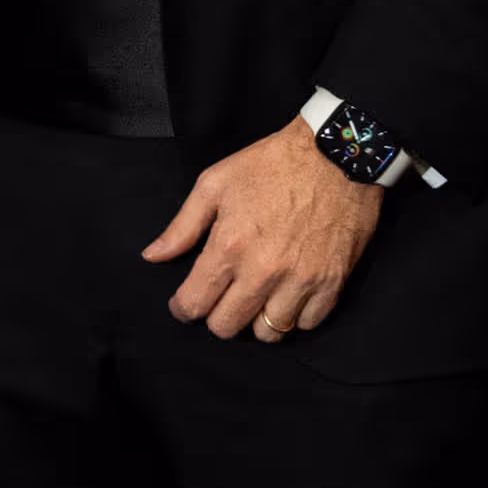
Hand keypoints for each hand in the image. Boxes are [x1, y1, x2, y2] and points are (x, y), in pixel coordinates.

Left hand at [143, 118, 381, 340]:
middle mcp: (263, 271)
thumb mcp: (215, 183)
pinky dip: (295, 316)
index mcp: (229, 246)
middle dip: (216, 317)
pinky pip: (308, 324)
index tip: (184, 303)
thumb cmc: (271, 164)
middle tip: (221, 298)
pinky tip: (288, 295)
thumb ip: (182, 226)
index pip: (194, 304)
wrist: (336, 154)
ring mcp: (301, 281)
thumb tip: (152, 256)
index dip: (183, 308)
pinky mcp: (332, 283)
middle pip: (227, 326)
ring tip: (256, 298)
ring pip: (269, 334)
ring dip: (257, 321)